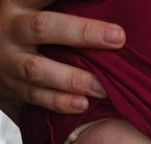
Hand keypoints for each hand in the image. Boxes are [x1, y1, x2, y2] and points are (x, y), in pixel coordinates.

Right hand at [0, 0, 125, 123]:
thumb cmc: (22, 30)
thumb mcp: (33, 9)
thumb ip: (55, 5)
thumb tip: (103, 3)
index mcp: (18, 1)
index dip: (71, 0)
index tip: (108, 9)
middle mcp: (11, 29)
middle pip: (44, 27)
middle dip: (82, 33)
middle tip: (118, 38)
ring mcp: (9, 61)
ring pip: (38, 70)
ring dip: (72, 80)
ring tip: (102, 87)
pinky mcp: (11, 88)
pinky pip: (35, 97)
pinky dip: (59, 102)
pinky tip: (82, 104)